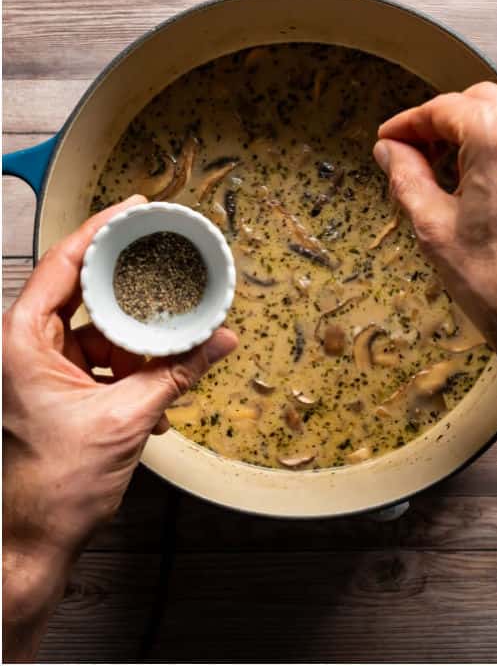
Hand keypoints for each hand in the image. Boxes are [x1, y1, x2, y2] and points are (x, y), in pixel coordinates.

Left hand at [2, 195, 236, 660]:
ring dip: (136, 333)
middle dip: (129, 282)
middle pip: (82, 291)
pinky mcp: (57, 391)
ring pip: (96, 328)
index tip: (134, 209)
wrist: (35, 539)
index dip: (100, 229)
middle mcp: (24, 348)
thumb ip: (178, 372)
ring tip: (175, 328)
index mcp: (22, 341)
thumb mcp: (128, 417)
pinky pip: (100, 359)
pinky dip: (132, 363)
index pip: (63, 264)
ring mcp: (39, 369)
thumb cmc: (55, 485)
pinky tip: (163, 374)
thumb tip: (223, 339)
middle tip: (167, 258)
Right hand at [374, 82, 496, 505]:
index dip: (409, 123)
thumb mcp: (435, 227)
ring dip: (477, 135)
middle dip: (443, 125)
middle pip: (479, 104)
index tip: (391, 139)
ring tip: (452, 175)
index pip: (444, 108)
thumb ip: (407, 175)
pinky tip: (490, 183)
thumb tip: (391, 150)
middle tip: (415, 155)